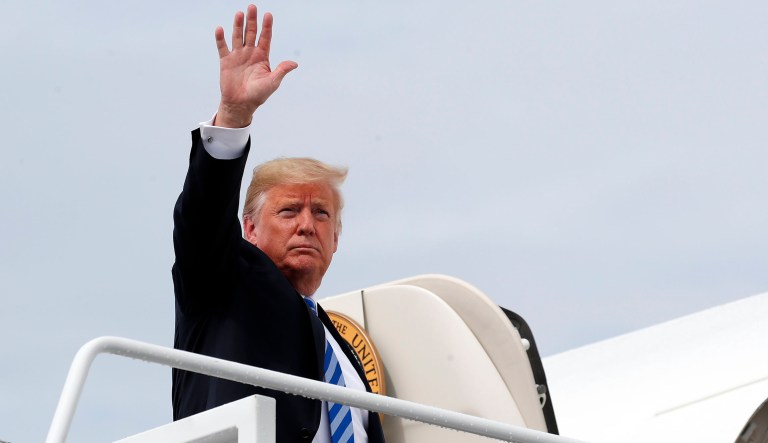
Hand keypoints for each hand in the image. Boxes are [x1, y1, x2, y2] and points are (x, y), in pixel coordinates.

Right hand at [214, 5, 297, 127]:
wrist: (241, 104)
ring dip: (238, 25)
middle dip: (252, 20)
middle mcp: (250, 53)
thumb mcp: (272, 82)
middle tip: (252, 7)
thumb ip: (281, 71)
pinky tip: (220, 29)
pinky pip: (223, 47)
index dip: (266, 26)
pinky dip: (221, 38)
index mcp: (262, 56)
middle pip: (251, 33)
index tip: (268, 15)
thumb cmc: (258, 94)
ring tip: (239, 14)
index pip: (265, 38)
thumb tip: (294, 64)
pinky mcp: (226, 61)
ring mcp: (237, 56)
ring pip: (238, 36)